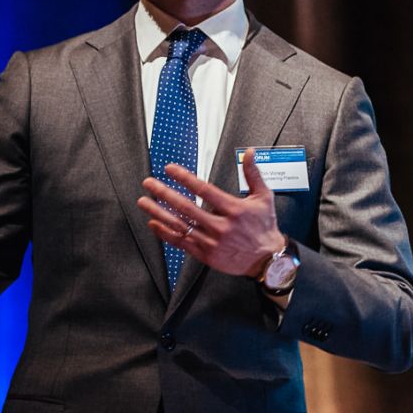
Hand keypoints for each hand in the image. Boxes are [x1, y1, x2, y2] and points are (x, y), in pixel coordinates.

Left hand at [137, 147, 284, 278]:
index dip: (184, 178)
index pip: (204, 190)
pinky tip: (154, 224)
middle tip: (150, 184)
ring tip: (145, 202)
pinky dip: (165, 233)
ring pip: (180, 225)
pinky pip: (181, 243)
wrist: (267, 260)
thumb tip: (249, 153)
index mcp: (234, 209)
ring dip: (159, 212)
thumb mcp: (264, 197)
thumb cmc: (265, 227)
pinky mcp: (206, 255)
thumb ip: (253, 173)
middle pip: (186, 207)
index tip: (170, 169)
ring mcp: (211, 242)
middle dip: (164, 193)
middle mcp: (221, 226)